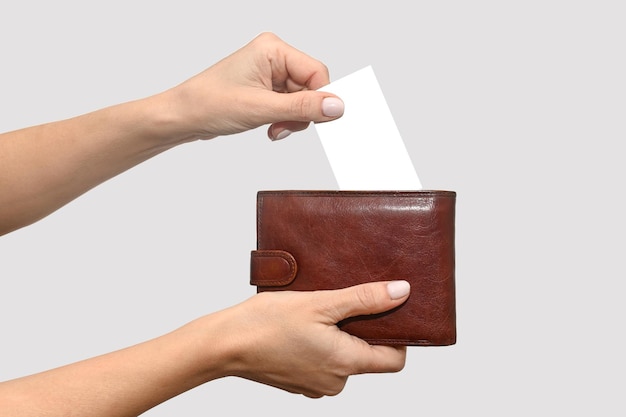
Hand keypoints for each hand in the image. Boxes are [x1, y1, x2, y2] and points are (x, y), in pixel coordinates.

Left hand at [164, 32, 343, 140]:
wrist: (183, 116)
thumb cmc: (209, 103)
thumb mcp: (261, 108)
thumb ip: (303, 108)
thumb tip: (336, 106)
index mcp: (272, 49)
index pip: (316, 72)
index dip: (320, 98)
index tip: (320, 119)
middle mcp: (273, 57)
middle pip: (311, 87)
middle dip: (302, 112)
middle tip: (284, 126)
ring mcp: (270, 74)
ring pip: (302, 99)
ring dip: (292, 119)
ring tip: (273, 128)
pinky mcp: (266, 89)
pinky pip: (290, 105)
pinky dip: (285, 120)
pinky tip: (271, 127)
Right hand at [206, 280, 409, 397]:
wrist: (224, 343)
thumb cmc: (267, 323)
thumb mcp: (321, 302)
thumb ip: (364, 299)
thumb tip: (401, 293)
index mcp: (345, 363)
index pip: (395, 360)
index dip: (397, 335)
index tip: (385, 312)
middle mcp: (334, 381)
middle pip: (367, 357)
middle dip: (361, 330)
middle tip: (343, 303)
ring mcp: (315, 384)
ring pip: (343, 358)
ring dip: (338, 335)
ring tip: (318, 312)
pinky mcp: (298, 382)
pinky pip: (322, 362)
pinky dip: (319, 344)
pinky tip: (302, 325)